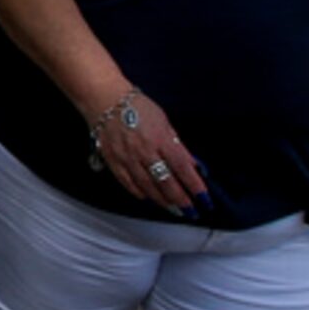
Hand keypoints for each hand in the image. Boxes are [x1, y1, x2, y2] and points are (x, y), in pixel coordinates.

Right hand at [89, 85, 207, 213]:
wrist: (103, 99)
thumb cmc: (137, 106)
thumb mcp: (164, 121)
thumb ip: (177, 144)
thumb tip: (192, 164)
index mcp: (161, 140)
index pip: (183, 168)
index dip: (195, 186)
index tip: (204, 199)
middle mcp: (145, 152)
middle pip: (166, 182)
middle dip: (181, 199)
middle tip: (192, 211)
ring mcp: (127, 158)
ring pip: (148, 187)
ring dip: (163, 200)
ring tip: (174, 209)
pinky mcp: (113, 161)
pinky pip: (128, 183)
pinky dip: (139, 192)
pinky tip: (148, 197)